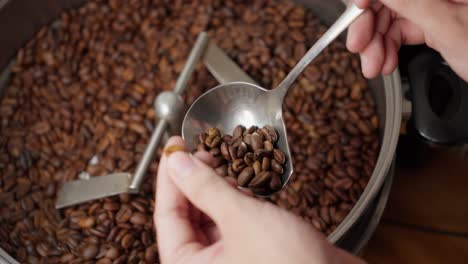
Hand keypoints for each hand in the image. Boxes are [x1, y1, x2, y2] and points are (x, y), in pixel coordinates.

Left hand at [155, 136, 363, 263]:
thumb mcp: (240, 218)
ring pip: (211, 216)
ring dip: (215, 189)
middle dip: (194, 181)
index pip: (166, 215)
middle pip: (186, 215)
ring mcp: (229, 258)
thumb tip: (177, 162)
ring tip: (222, 164)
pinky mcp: (251, 251)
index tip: (174, 148)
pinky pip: (233, 221)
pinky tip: (241, 184)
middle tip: (202, 151)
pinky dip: (235, 200)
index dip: (169, 177)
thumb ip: (205, 188)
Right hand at [347, 0, 467, 80]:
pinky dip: (390, 49)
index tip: (355, 9)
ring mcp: (438, 5)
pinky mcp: (434, 21)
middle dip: (371, 25)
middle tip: (359, 48)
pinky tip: (386, 62)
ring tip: (374, 66)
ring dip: (377, 44)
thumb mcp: (449, 27)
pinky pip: (402, 31)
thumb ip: (410, 3)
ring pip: (392, 17)